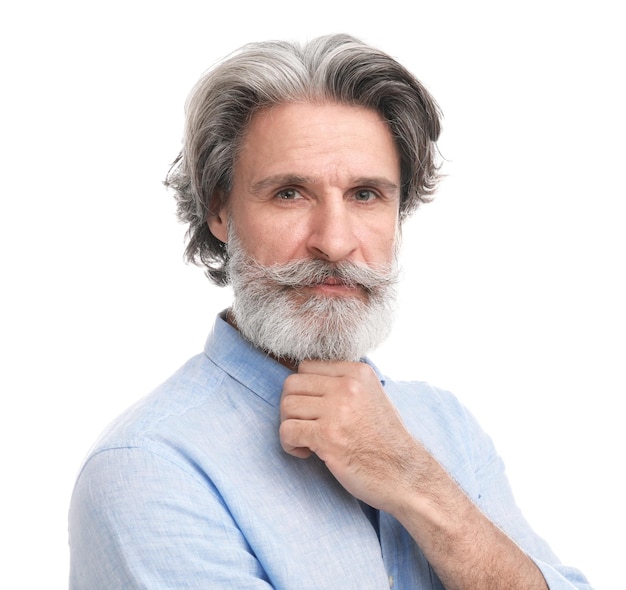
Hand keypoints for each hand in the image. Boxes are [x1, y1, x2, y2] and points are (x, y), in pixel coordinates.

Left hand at [279, 360, 421, 512]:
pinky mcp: (327, 436)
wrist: (404, 474)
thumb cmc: (385, 440)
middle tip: (304, 425)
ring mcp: (337, 410)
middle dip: (292, 406)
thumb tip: (306, 378)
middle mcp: (348, 386)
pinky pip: (287, 431)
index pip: (307, 367)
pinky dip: (289, 444)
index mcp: (358, 373)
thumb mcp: (372, 396)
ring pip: (286, 405)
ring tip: (306, 440)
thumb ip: (345, 383)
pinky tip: (306, 453)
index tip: (313, 409)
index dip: (304, 390)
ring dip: (289, 425)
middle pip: (292, 384)